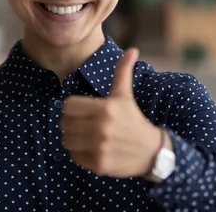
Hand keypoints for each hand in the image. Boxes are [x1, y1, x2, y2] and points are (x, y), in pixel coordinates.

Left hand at [60, 48, 162, 177]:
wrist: (151, 151)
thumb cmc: (133, 120)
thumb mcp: (125, 95)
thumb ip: (123, 72)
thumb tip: (132, 50)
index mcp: (105, 108)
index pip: (67, 106)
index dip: (71, 107)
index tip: (80, 110)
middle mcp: (101, 128)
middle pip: (64, 124)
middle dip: (70, 123)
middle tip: (81, 123)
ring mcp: (100, 147)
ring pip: (66, 141)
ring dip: (72, 138)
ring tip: (83, 136)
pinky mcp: (99, 164)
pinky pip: (74, 157)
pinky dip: (78, 153)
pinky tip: (90, 148)